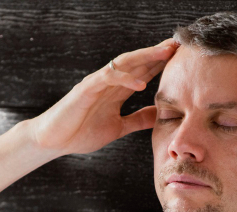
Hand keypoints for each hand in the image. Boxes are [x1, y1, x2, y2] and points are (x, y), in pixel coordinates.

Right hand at [24, 39, 178, 156]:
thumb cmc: (80, 133)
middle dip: (159, 53)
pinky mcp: (85, 90)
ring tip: (166, 52)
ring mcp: (97, 84)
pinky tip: (142, 83)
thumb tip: (158, 115)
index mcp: (117, 91)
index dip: (161, 64)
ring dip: (146, 57)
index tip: (183, 60)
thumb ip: (137, 119)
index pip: (143, 71)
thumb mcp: (118, 127)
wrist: (53, 141)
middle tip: (180, 45)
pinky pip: (107, 79)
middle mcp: (108, 82)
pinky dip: (125, 78)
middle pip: (137, 62)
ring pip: (124, 63)